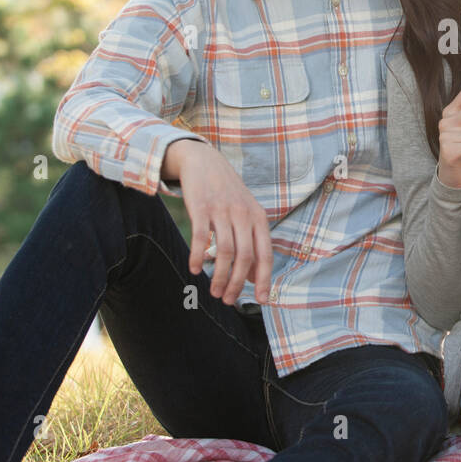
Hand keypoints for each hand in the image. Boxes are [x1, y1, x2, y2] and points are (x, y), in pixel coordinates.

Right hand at [166, 139, 273, 305]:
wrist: (204, 161)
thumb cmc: (228, 194)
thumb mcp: (247, 214)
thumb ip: (253, 243)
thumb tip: (255, 278)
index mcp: (259, 218)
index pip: (265, 254)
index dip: (265, 279)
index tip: (261, 300)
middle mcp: (243, 215)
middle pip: (245, 257)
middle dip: (237, 283)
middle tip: (228, 300)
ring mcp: (223, 211)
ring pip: (224, 251)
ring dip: (219, 276)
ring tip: (214, 292)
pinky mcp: (201, 207)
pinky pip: (201, 238)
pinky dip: (199, 257)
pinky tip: (195, 270)